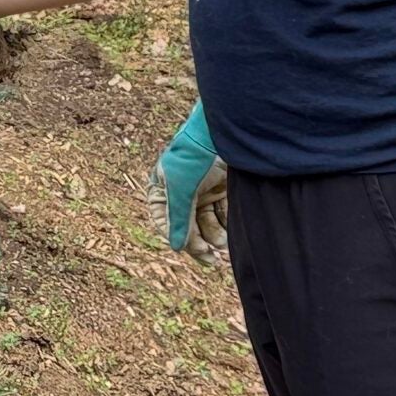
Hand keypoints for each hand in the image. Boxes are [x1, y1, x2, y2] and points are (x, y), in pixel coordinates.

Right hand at [153, 99, 228, 262]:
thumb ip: (178, 220)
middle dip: (199, 243)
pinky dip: (227, 225)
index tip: (193, 251)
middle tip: (212, 261)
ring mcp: (202, 192)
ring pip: (207, 223)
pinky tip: (232, 235)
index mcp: (162, 191)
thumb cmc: (192, 157)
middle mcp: (181, 194)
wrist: (222, 133)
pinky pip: (223, 214)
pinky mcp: (221, 190)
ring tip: (222, 245)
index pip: (166, 223)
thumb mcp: (181, 190)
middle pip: (188, 227)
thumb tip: (176, 248)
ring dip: (215, 236)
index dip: (178, 239)